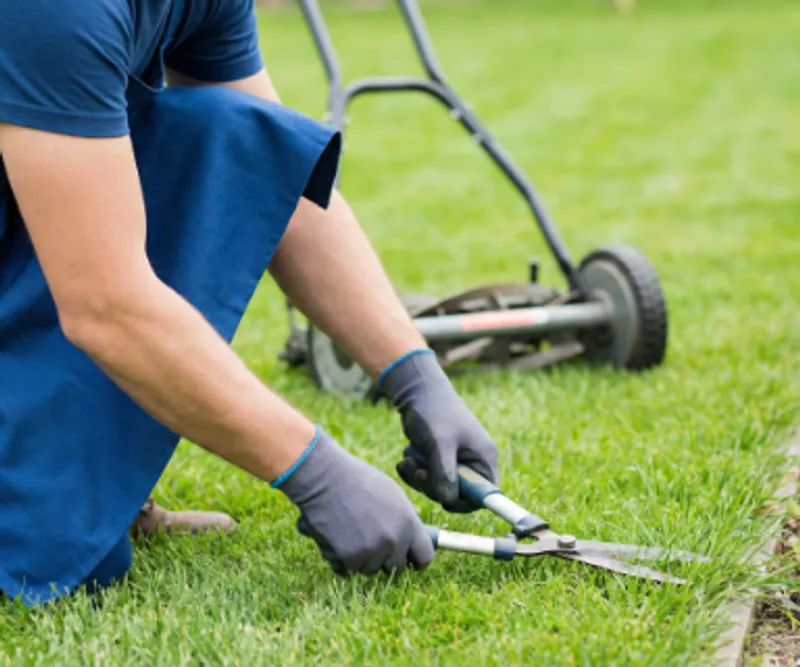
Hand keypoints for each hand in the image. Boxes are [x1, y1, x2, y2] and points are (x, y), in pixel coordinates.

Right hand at [275, 428, 434, 575]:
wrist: (327, 479)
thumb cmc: (358, 481)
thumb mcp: (392, 494)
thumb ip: (405, 518)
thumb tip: (411, 537)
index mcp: (409, 523)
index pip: (425, 556)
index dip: (416, 560)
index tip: (410, 561)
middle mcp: (394, 541)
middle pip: (397, 568)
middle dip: (386, 559)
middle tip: (372, 543)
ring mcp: (372, 552)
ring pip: (371, 569)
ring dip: (363, 559)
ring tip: (351, 533)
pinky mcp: (350, 559)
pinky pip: (349, 570)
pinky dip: (343, 559)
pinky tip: (338, 539)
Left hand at [379, 350, 498, 512]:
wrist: (416, 390)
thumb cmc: (433, 411)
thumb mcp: (439, 442)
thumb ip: (445, 472)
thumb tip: (448, 500)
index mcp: (483, 457)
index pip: (485, 495)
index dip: (466, 503)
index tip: (444, 500)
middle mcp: (473, 461)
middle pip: (458, 495)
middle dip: (434, 487)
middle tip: (418, 472)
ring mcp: (455, 461)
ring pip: (438, 488)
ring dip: (420, 478)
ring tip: (408, 460)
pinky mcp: (438, 459)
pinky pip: (427, 478)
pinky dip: (414, 473)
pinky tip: (404, 460)